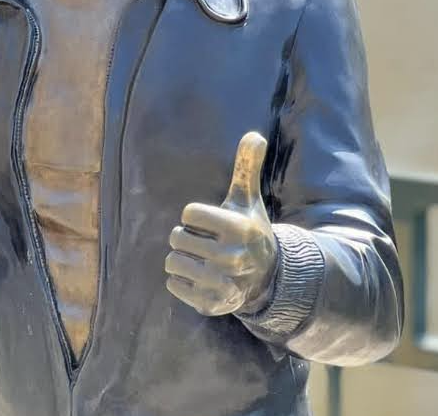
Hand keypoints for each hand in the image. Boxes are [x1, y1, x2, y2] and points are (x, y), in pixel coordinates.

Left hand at [165, 131, 277, 316]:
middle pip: (177, 237)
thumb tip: (255, 134)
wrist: (265, 277)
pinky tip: (199, 278)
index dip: (196, 216)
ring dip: (181, 259)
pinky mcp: (211, 303)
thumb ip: (247, 166)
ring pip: (172, 262)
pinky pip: (173, 285)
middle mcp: (232, 257)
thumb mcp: (247, 199)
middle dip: (187, 237)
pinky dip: (180, 280)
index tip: (212, 224)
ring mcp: (222, 283)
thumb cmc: (247, 230)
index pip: (188, 213)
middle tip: (206, 243)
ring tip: (201, 260)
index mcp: (239, 228)